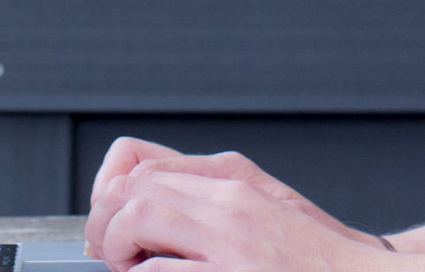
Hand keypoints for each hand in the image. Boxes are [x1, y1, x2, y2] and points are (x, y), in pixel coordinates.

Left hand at [83, 138, 393, 270]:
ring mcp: (234, 240)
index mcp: (235, 178)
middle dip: (106, 225)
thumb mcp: (265, 208)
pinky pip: (163, 271)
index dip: (110, 197)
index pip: (140, 164)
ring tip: (129, 271)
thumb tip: (143, 205)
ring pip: (140, 220)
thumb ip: (211, 197)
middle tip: (110, 257)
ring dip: (121, 252)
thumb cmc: (318, 259)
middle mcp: (232, 201)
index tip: (111, 227)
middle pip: (133, 190)